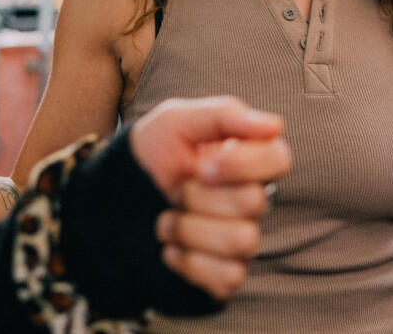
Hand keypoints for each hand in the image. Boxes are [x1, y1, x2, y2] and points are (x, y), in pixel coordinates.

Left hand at [130, 96, 290, 299]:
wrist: (114, 199)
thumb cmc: (152, 154)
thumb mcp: (175, 120)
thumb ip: (223, 115)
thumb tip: (273, 125)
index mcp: (245, 158)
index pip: (278, 158)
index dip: (242, 163)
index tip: (202, 163)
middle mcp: (249, 199)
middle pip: (253, 202)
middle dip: (199, 195)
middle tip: (176, 189)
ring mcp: (239, 237)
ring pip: (242, 241)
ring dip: (190, 229)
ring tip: (165, 219)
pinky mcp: (225, 273)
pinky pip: (229, 277)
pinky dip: (190, 262)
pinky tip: (170, 248)